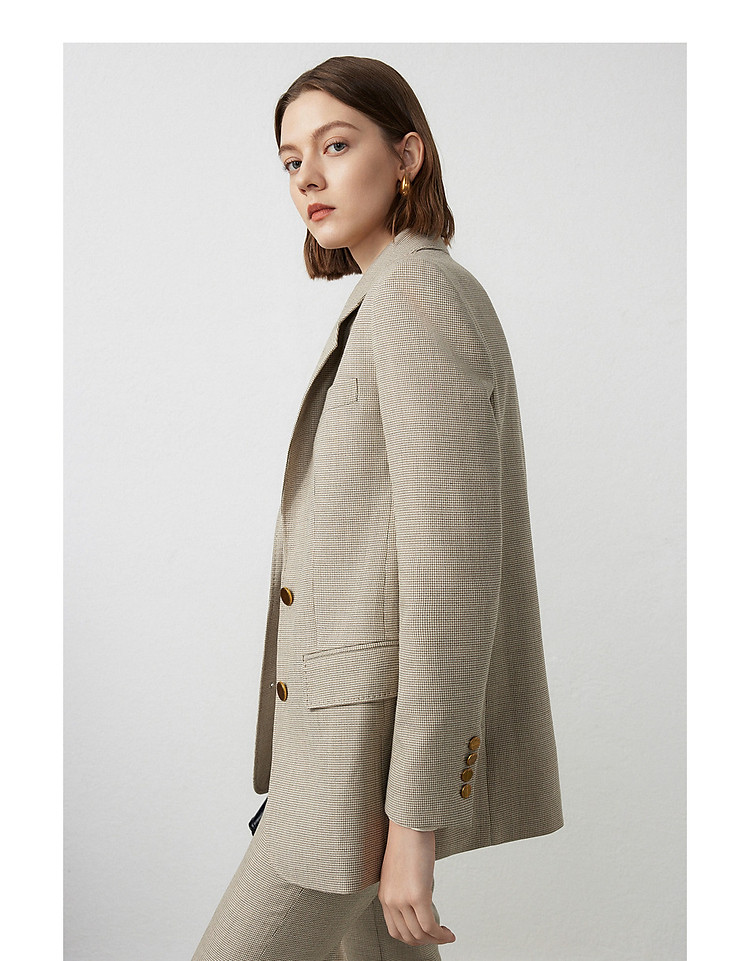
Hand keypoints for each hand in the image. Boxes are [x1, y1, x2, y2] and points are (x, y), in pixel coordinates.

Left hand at [378, 819, 456, 946]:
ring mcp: (403, 899)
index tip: (427, 935)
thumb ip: (405, 887)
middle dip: (425, 942)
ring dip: (436, 940)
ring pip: (420, 934)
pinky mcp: (417, 895)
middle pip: (407, 936)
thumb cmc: (408, 841)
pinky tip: (448, 933)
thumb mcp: (401, 870)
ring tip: (447, 935)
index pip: (395, 930)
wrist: (409, 824)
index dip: (413, 938)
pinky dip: (440, 934)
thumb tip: (420, 901)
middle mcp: (391, 900)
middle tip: (439, 937)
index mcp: (385, 895)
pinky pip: (429, 925)